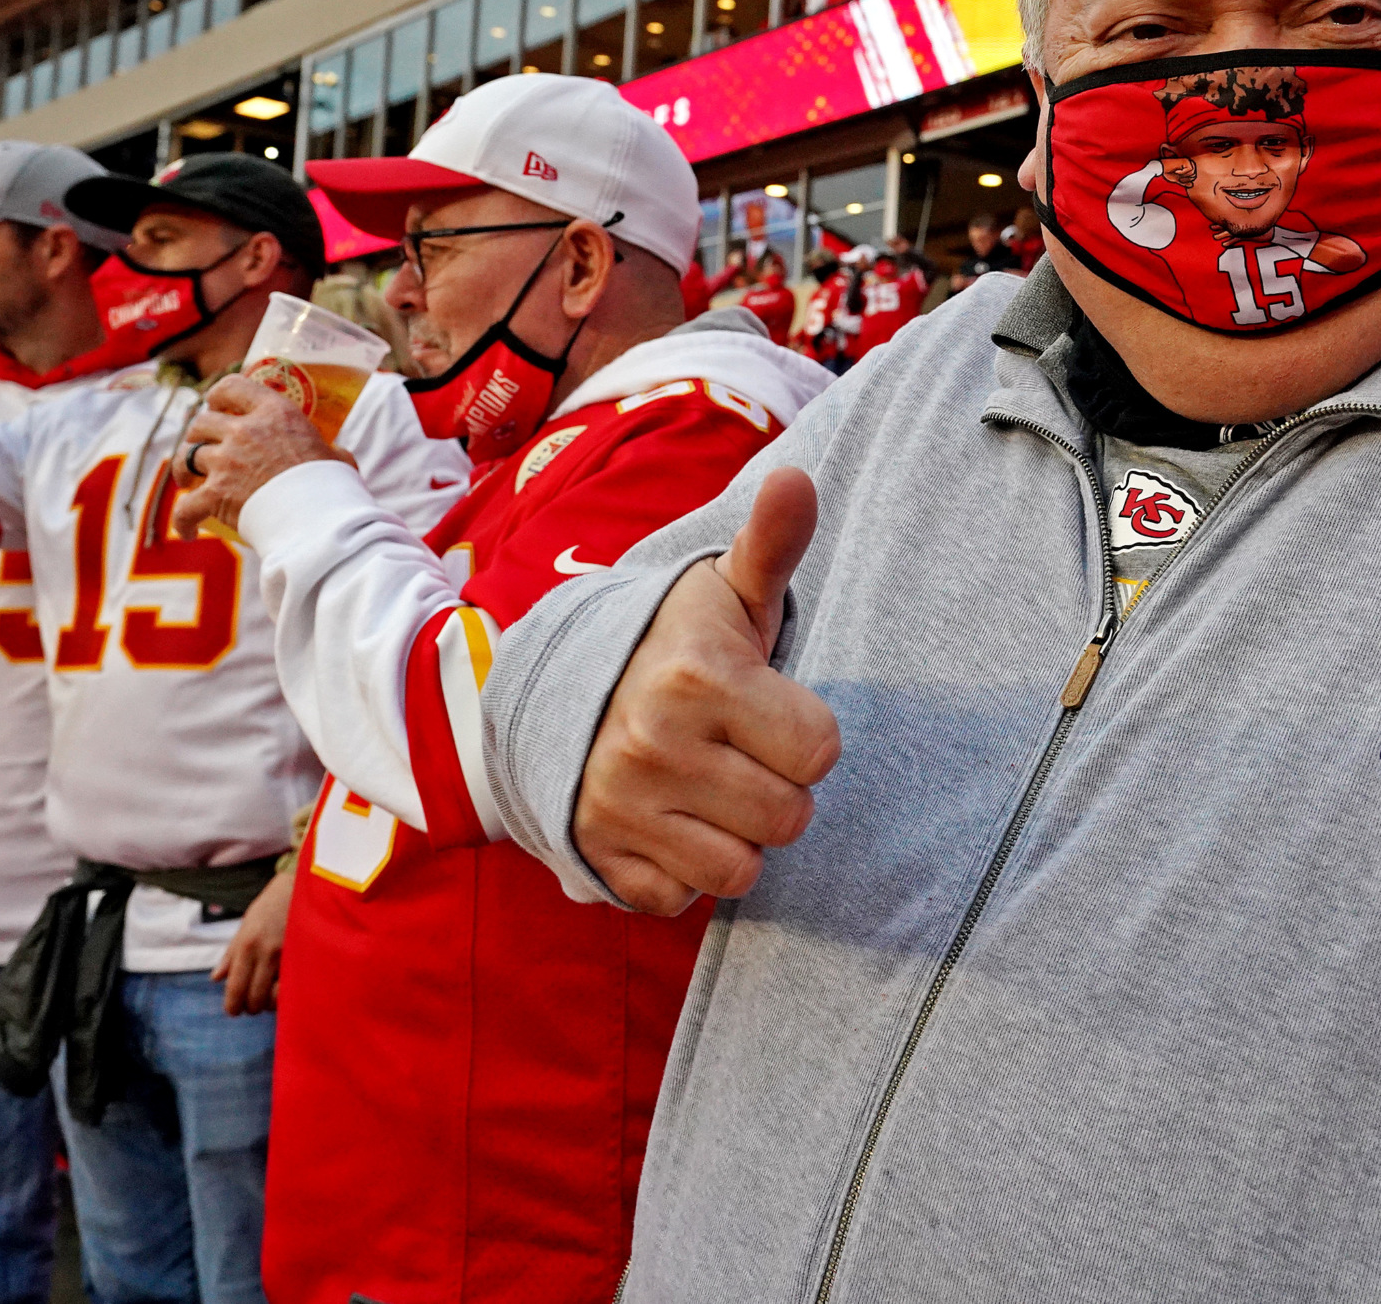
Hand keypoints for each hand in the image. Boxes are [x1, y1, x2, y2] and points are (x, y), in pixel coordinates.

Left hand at [170, 374, 352, 537]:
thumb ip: (328, 450)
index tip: (214, 404)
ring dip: (183, 469)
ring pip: (186, 457)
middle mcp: (244, 431)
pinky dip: (183, 519)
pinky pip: (185, 506)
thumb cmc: (332, 487)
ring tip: (187, 481)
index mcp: (275, 413)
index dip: (217, 395)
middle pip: (202, 422)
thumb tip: (336, 454)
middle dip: (197, 435)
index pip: (232, 387)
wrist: (319, 518)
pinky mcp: (215, 494)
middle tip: (202, 447)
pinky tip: (189, 531)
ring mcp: (226, 461)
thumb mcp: (336, 457)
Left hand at [213, 869, 293, 1014]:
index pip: (236, 987)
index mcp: (247, 944)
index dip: (233, 1005)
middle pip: (255, 997)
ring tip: (269, 998)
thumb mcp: (247, 925)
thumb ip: (232, 953)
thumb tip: (216, 978)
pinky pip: (294, 987)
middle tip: (251, 1006)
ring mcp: (288, 955)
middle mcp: (266, 952)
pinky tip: (286, 990)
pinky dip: (288, 995)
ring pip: (276, 997)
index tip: (233, 1011)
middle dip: (251, 1007)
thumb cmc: (271, 905)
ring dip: (270, 1004)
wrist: (303, 885)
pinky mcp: (306, 956)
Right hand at [574, 467, 841, 914]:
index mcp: (697, 678)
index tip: (769, 710)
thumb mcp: (724, 592)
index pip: (821, 751)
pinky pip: (683, 900)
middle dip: (777, 789)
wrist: (558, 689)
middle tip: (740, 753)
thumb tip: (799, 479)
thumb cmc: (674, 645)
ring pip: (741, 871)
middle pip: (789, 818)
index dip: (806, 734)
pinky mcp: (600, 859)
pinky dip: (684, 873)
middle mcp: (653, 747)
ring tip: (712, 790)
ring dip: (739, 838)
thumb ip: (772, 544)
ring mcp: (620, 809)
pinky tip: (671, 824)